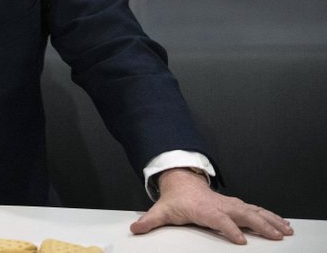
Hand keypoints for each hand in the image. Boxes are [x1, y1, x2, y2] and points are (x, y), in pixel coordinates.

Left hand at [130, 167, 293, 244]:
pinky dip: (271, 216)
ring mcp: (230, 204)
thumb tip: (135, 228)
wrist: (181, 183)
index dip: (228, 228)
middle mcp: (220, 205)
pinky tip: (283, 224)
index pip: (218, 219)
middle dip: (260, 224)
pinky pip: (256, 210)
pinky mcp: (236, 206)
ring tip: (286, 231)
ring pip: (254, 211)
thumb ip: (150, 221)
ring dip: (271, 220)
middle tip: (276, 236)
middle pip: (242, 214)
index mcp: (204, 209)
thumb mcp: (161, 210)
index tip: (240, 239)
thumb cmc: (175, 199)